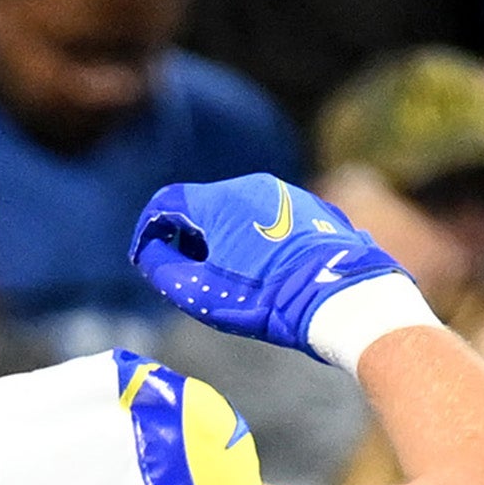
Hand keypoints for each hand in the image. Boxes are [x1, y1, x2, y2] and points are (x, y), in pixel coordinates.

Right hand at [134, 175, 431, 372]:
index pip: (166, 202)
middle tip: (185, 271)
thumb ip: (163, 268)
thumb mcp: (200, 292)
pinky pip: (269, 218)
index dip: (148, 230)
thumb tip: (150, 252)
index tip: (144, 257)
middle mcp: (253, 186)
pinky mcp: (312, 208)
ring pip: (238, 210)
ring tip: (226, 275)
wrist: (339, 295)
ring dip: (221, 238)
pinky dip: (253, 238)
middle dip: (187, 236)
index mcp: (220, 200)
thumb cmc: (264, 298)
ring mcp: (287, 195)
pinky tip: (263, 271)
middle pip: (204, 204)